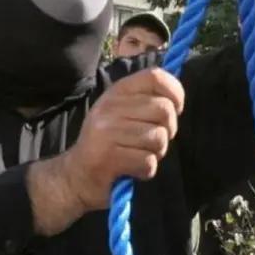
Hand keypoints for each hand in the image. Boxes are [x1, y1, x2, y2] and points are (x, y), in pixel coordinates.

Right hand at [62, 68, 184, 210]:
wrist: (76, 177)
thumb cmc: (109, 143)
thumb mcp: (123, 113)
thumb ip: (147, 101)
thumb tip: (178, 96)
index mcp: (117, 91)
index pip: (155, 77)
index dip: (176, 92)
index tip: (176, 109)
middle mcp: (110, 107)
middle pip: (164, 109)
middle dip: (168, 130)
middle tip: (153, 141)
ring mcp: (106, 131)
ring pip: (158, 138)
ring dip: (156, 153)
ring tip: (139, 155)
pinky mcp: (107, 157)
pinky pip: (148, 162)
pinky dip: (146, 170)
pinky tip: (132, 169)